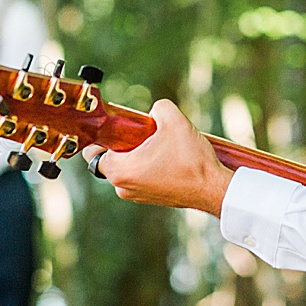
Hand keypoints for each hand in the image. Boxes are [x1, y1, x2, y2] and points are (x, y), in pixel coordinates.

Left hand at [81, 99, 233, 215]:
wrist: (213, 188)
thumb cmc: (192, 159)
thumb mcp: (174, 120)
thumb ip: (157, 108)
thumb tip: (153, 113)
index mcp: (120, 170)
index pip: (92, 152)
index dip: (101, 135)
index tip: (118, 126)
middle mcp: (123, 187)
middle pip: (110, 158)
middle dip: (124, 143)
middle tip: (145, 132)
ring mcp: (136, 195)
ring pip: (126, 167)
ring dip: (137, 154)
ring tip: (160, 145)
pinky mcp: (149, 198)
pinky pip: (139, 176)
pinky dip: (147, 165)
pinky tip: (167, 156)